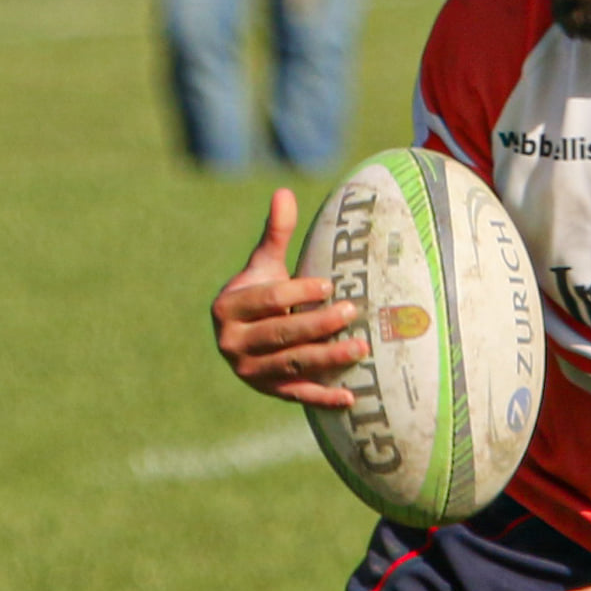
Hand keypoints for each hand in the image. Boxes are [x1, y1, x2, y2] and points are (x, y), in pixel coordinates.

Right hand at [211, 188, 368, 408]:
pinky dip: (323, 398)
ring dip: (328, 359)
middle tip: (351, 311)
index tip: (329, 285)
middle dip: (318, 324)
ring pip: (293, 364)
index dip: (298, 292)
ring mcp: (249, 371)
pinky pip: (298, 395)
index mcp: (229, 308)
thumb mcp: (264, 265)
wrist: (243, 337)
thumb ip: (275, 234)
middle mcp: (232, 343)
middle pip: (282, 333)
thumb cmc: (261, 293)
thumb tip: (284, 192)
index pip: (268, 299)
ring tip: (361, 348)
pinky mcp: (268, 391)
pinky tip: (350, 397)